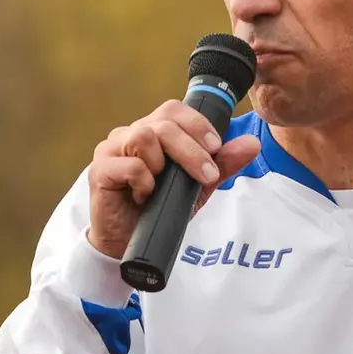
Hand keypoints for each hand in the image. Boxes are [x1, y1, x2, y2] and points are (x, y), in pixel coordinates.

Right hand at [87, 100, 261, 260]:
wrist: (128, 243)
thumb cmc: (159, 209)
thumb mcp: (196, 186)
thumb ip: (221, 164)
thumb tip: (252, 143)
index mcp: (151, 131)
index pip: (174, 110)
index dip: (197, 124)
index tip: (215, 147)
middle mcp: (128, 135)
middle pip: (164, 123)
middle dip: (192, 149)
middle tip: (207, 175)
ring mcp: (111, 151)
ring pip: (143, 137)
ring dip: (164, 163)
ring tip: (164, 185)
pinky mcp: (100, 171)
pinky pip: (128, 165)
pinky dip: (144, 181)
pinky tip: (146, 195)